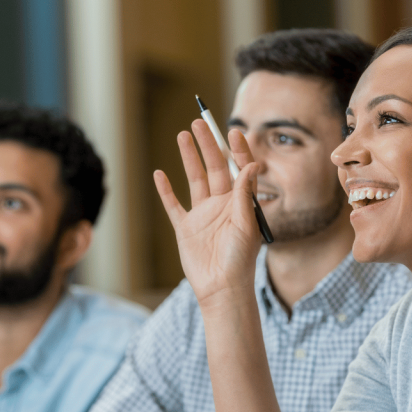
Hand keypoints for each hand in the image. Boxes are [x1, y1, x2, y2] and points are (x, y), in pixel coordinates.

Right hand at [153, 120, 262, 308]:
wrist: (221, 288)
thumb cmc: (240, 260)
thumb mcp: (246, 224)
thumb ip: (246, 194)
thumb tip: (252, 164)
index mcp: (240, 203)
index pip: (239, 169)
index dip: (236, 149)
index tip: (233, 131)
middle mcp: (222, 205)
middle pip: (214, 167)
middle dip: (208, 144)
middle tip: (200, 122)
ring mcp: (202, 215)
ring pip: (194, 179)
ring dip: (189, 157)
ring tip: (183, 135)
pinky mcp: (185, 228)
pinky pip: (173, 205)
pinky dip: (166, 190)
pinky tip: (160, 174)